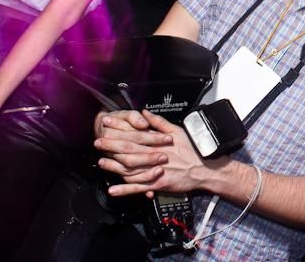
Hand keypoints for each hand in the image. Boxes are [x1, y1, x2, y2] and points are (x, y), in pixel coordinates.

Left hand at [96, 110, 224, 196]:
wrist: (205, 169)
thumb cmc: (193, 150)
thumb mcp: (178, 132)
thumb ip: (159, 123)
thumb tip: (145, 113)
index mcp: (158, 142)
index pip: (135, 133)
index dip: (119, 128)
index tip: (108, 123)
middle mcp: (155, 156)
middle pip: (129, 150)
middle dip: (112, 145)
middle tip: (98, 142)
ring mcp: (155, 171)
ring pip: (131, 169)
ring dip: (114, 167)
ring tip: (101, 162)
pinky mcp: (157, 185)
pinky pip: (138, 188)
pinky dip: (124, 189)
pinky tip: (113, 190)